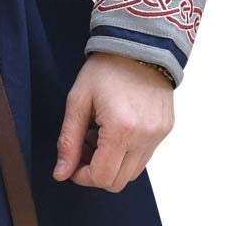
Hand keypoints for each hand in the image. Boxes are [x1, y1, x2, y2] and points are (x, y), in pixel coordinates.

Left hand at [52, 51, 173, 193]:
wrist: (139, 44)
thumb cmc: (105, 69)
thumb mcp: (78, 102)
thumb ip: (68, 141)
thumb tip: (61, 174)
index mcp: (121, 129)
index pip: (102, 176)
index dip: (82, 176)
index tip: (72, 162)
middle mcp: (145, 136)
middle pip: (118, 181)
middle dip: (96, 172)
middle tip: (84, 148)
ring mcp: (159, 134)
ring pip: (132, 172)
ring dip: (112, 164)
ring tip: (99, 137)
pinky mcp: (165, 129)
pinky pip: (144, 156)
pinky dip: (127, 153)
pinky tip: (115, 131)